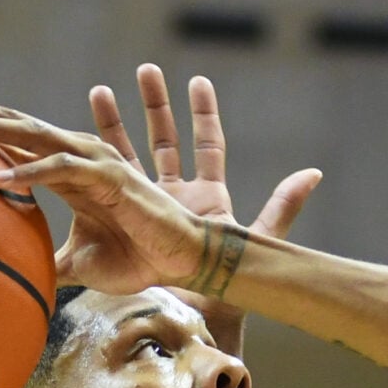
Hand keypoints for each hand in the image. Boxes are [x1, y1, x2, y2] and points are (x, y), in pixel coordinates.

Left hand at [0, 83, 209, 295]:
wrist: (181, 259)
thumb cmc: (135, 257)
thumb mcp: (78, 262)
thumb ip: (47, 260)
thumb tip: (14, 278)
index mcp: (62, 169)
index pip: (8, 137)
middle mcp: (73, 155)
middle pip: (10, 121)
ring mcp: (91, 161)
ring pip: (31, 134)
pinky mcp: (109, 176)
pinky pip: (60, 171)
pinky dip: (28, 174)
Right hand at [86, 66, 322, 349]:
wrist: (197, 317)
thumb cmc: (229, 288)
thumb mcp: (258, 240)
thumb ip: (284, 207)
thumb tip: (315, 172)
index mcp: (209, 196)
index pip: (208, 146)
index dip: (204, 114)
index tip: (197, 82)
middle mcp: (177, 196)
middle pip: (164, 140)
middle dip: (155, 105)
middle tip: (146, 70)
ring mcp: (149, 206)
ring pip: (129, 156)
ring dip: (116, 123)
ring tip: (101, 90)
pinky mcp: (127, 220)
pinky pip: (107, 184)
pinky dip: (93, 160)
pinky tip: (72, 138)